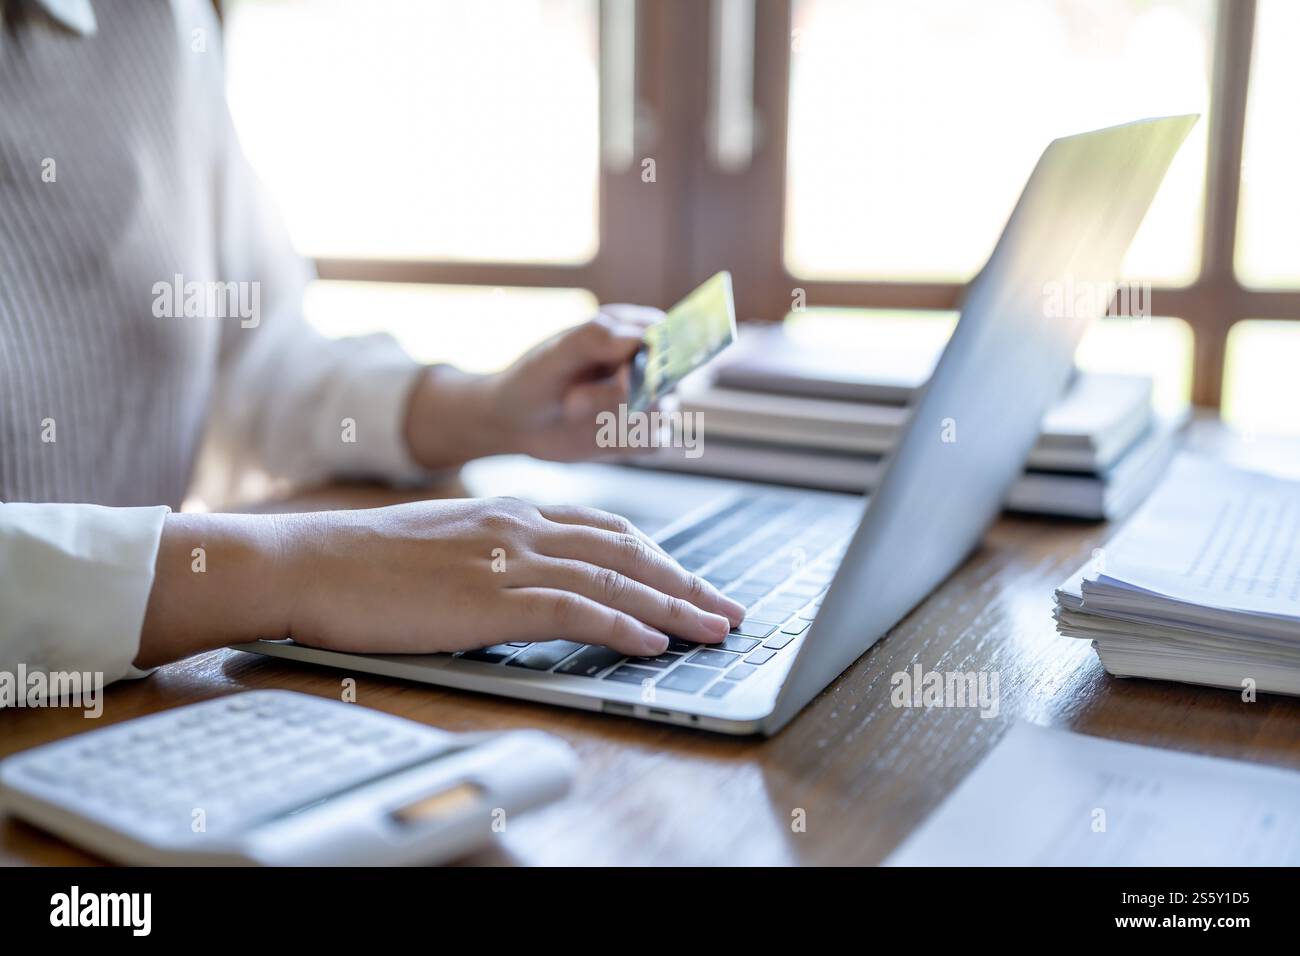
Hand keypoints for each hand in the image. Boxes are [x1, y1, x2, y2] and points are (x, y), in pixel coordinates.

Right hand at [137, 499, 745, 666]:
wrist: (309, 560)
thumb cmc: (366, 561)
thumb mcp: (447, 544)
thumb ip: (497, 554)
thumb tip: (531, 581)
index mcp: (512, 513)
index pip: (607, 529)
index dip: (658, 557)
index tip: (690, 581)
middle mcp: (521, 528)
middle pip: (627, 551)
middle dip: (685, 582)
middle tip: (727, 609)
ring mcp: (507, 560)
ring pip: (613, 578)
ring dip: (672, 607)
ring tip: (713, 631)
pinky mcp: (488, 598)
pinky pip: (572, 609)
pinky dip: (620, 626)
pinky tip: (652, 643)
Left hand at [403, 305, 661, 467]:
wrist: (516, 422)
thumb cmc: (535, 379)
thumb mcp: (555, 354)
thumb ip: (592, 339)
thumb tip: (636, 340)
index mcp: (633, 330)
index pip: (667, 336)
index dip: (654, 355)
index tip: (623, 372)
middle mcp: (649, 364)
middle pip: (668, 379)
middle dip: (620, 395)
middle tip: (572, 400)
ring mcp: (649, 401)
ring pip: (661, 413)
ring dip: (616, 419)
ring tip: (572, 410)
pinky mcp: (642, 434)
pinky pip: (654, 441)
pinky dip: (624, 441)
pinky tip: (595, 434)